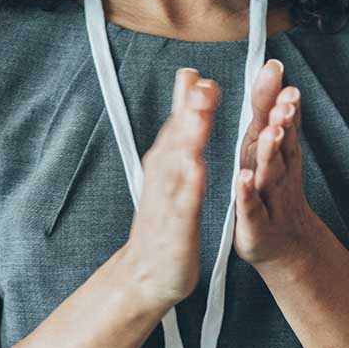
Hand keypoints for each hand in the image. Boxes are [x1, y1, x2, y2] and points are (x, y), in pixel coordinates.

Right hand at [114, 68, 219, 314]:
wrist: (147, 272)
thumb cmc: (164, 215)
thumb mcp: (172, 162)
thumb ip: (182, 118)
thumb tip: (190, 77)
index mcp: (166, 159)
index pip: (178, 124)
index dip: (188, 99)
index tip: (199, 75)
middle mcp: (163, 176)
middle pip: (176, 139)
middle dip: (188, 112)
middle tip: (201, 86)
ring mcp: (168, 201)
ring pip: (178, 166)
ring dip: (188, 141)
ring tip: (200, 118)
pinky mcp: (176, 228)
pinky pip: (184, 205)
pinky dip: (189, 187)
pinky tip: (197, 170)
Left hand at [234, 59, 316, 267]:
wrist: (285, 245)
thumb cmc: (272, 191)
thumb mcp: (269, 147)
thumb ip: (267, 109)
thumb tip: (272, 67)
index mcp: (275, 151)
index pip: (279, 119)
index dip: (279, 95)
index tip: (277, 69)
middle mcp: (276, 170)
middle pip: (280, 141)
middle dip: (282, 119)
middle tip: (285, 99)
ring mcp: (268, 197)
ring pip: (270, 171)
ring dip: (270, 152)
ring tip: (271, 131)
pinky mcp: (255, 223)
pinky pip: (251, 206)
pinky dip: (246, 193)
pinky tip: (241, 179)